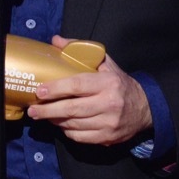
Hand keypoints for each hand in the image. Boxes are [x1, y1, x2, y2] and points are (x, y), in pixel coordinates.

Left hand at [27, 36, 151, 145]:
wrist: (145, 109)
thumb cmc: (119, 83)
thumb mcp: (105, 64)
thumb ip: (80, 52)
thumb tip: (56, 40)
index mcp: (108, 83)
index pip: (77, 85)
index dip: (56, 89)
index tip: (39, 91)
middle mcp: (109, 104)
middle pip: (72, 109)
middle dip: (48, 110)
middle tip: (33, 110)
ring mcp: (108, 123)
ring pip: (73, 124)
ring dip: (55, 120)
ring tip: (43, 115)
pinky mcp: (107, 138)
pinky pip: (80, 137)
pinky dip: (67, 131)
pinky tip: (61, 124)